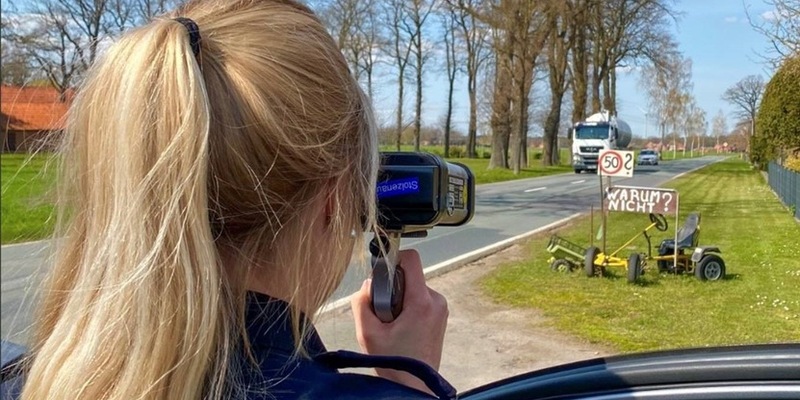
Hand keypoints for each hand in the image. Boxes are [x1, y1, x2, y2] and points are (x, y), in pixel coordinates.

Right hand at [351, 249, 448, 393]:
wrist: (414, 385)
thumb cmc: (395, 363)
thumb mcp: (367, 332)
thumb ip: (361, 302)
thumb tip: (368, 284)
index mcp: (422, 302)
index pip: (411, 259)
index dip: (393, 258)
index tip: (381, 273)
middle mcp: (436, 301)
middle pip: (409, 275)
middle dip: (392, 287)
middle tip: (384, 312)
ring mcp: (441, 308)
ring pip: (413, 287)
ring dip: (399, 299)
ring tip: (392, 323)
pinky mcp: (440, 315)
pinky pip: (420, 298)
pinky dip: (407, 306)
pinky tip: (401, 326)